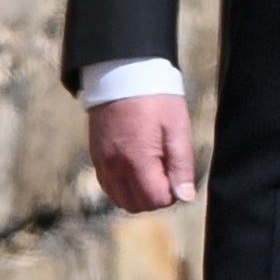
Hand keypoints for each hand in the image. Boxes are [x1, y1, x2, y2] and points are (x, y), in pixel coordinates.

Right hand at [88, 94, 195, 212]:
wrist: (122, 75)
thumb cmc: (155, 99)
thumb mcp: (178, 129)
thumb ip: (181, 165)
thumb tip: (185, 196)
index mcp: (136, 160)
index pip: (154, 200)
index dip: (172, 193)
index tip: (177, 174)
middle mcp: (113, 166)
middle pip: (135, 205)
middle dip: (155, 196)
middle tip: (167, 172)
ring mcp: (101, 162)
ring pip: (119, 198)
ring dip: (138, 193)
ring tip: (154, 169)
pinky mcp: (95, 156)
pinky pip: (108, 185)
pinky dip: (123, 185)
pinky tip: (138, 168)